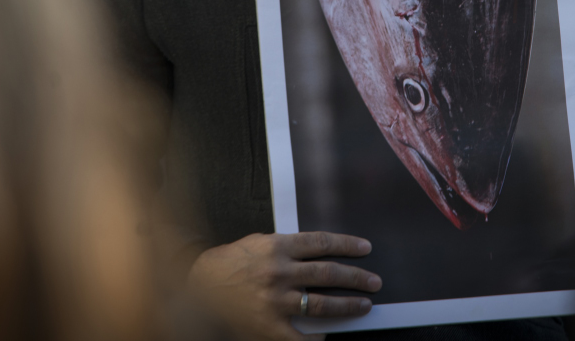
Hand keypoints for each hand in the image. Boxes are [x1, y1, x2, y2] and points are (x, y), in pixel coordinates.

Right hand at [188, 231, 381, 340]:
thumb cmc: (231, 262)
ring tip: (363, 305)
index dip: (347, 245)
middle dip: (356, 278)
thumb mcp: (260, 242)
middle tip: (374, 282)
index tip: (365, 249)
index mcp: (278, 246)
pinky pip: (300, 336)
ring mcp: (275, 301)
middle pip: (328, 273)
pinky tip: (326, 334)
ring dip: (347, 305)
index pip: (322, 243)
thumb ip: (289, 247)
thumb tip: (320, 251)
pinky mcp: (268, 326)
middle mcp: (279, 272)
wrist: (200, 286)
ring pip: (321, 303)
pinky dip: (317, 336)